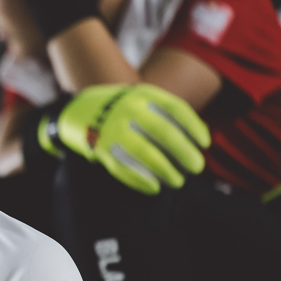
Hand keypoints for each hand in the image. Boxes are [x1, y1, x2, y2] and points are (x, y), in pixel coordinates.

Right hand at [43, 83, 210, 194]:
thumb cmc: (118, 108)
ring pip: (144, 152)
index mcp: (140, 94)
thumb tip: (199, 135)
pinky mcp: (99, 147)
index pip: (175, 108)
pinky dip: (139, 180)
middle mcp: (126, 109)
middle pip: (163, 131)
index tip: (204, 143)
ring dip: (164, 169)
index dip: (193, 126)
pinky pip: (123, 167)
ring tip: (177, 181)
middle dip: (183, 151)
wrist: (76, 110)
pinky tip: (153, 186)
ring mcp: (111, 128)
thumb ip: (164, 112)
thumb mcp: (140, 99)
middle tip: (196, 166)